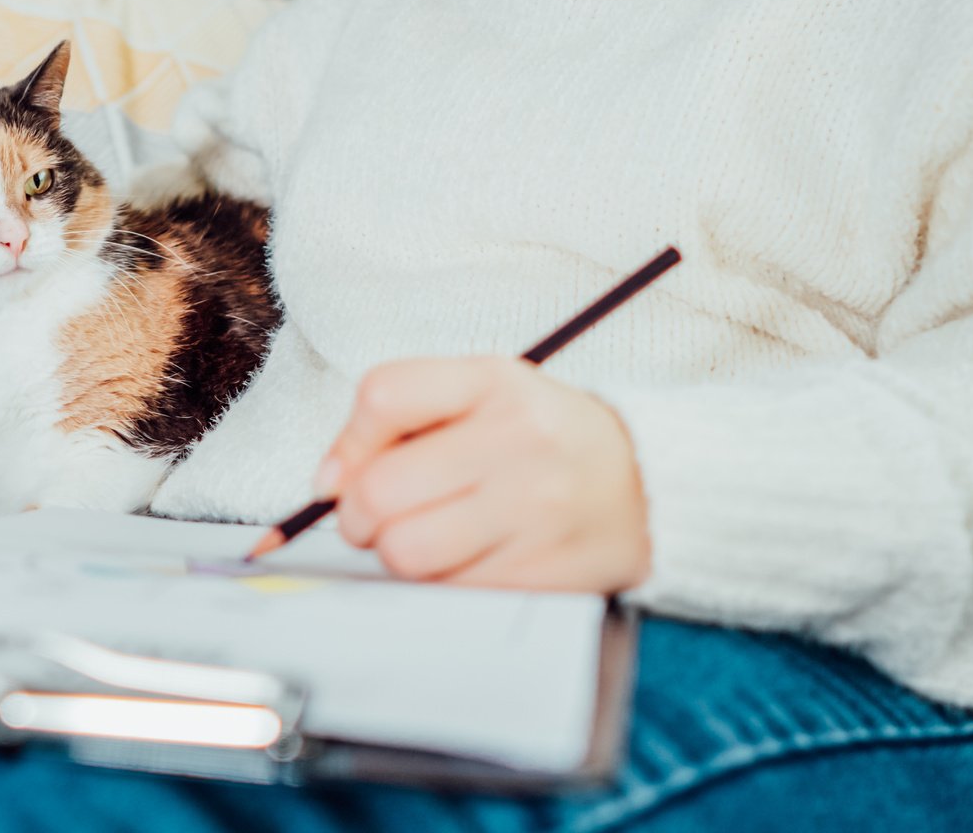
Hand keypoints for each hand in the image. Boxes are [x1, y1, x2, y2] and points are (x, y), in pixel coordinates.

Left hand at [310, 356, 650, 593]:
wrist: (647, 485)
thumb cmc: (540, 436)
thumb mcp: (481, 393)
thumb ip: (399, 418)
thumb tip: (325, 483)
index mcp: (494, 380)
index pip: (384, 395)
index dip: (345, 444)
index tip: (342, 474)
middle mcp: (517, 439)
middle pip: (380, 491)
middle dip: (357, 516)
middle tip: (374, 518)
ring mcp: (534, 510)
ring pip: (405, 553)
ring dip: (395, 554)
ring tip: (421, 537)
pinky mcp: (544, 572)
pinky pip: (448, 591)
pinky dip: (438, 582)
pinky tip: (463, 559)